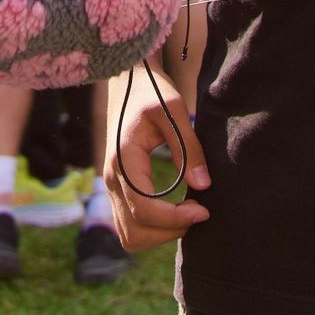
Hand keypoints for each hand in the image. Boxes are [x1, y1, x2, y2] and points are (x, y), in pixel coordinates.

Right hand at [105, 70, 207, 250]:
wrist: (127, 79)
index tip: (203, 210)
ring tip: (187, 215)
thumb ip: (189, 148)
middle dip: (168, 232)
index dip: (175, 219)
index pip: (143, 209)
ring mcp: (111, 185)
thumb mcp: (174, 110)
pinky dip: (152, 228)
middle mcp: (111, 178)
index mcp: (123, 160)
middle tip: (198, 212)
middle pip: (134, 232)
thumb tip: (203, 186)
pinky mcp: (118, 188)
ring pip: (129, 235)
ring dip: (159, 235)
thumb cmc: (152, 90)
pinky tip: (175, 211)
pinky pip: (130, 224)